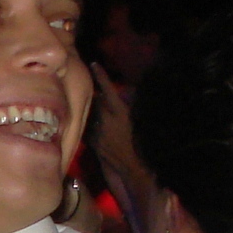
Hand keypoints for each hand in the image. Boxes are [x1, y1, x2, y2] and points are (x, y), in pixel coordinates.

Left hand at [88, 62, 142, 179]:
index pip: (108, 89)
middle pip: (95, 101)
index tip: (93, 64)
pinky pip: (88, 128)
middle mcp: (106, 120)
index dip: (100, 76)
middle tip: (94, 87)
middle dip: (96, 95)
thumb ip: (130, 105)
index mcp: (120, 112)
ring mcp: (97, 132)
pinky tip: (93, 124)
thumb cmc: (144, 143)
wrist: (135, 168)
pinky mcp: (93, 143)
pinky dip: (90, 124)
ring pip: (90, 114)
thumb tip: (125, 93)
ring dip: (92, 110)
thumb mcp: (140, 119)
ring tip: (94, 106)